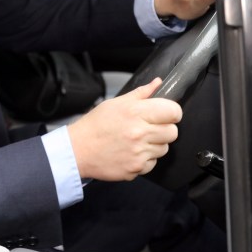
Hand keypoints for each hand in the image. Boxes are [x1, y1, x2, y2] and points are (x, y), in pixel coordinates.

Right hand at [67, 78, 181, 181]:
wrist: (78, 150)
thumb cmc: (95, 125)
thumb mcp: (116, 103)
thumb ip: (141, 94)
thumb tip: (158, 83)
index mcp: (135, 112)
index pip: (173, 112)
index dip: (171, 112)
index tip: (165, 114)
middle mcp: (140, 133)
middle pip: (173, 132)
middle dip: (164, 129)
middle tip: (149, 128)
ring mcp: (139, 153)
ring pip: (164, 149)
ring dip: (155, 145)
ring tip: (137, 141)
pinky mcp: (136, 168)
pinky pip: (153, 163)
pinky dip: (145, 159)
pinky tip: (131, 152)